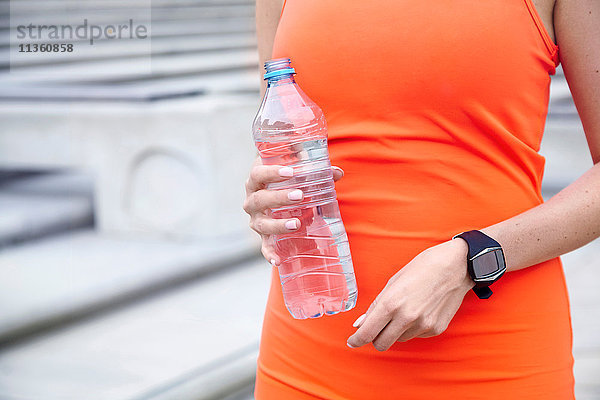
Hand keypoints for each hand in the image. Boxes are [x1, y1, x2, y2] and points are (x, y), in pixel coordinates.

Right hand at [243, 157, 344, 265]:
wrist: (276, 196)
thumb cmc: (286, 181)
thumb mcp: (297, 174)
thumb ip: (316, 171)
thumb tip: (337, 173)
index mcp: (257, 181)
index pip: (258, 174)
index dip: (272, 172)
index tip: (290, 172)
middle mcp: (253, 200)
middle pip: (260, 199)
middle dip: (279, 197)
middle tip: (300, 195)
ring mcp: (257, 220)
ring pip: (262, 224)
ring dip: (278, 225)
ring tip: (296, 224)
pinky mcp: (264, 236)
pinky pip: (265, 247)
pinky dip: (270, 254)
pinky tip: (278, 260)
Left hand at [347, 239, 473, 350]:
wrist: (456, 266)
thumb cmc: (423, 268)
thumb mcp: (393, 282)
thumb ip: (375, 306)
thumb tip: (360, 324)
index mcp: (392, 303)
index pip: (368, 332)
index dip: (356, 340)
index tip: (352, 341)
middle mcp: (406, 317)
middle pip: (381, 343)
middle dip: (375, 338)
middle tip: (375, 328)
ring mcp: (423, 325)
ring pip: (398, 340)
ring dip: (395, 331)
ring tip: (405, 310)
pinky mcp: (436, 329)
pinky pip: (415, 335)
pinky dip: (412, 328)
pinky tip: (419, 310)